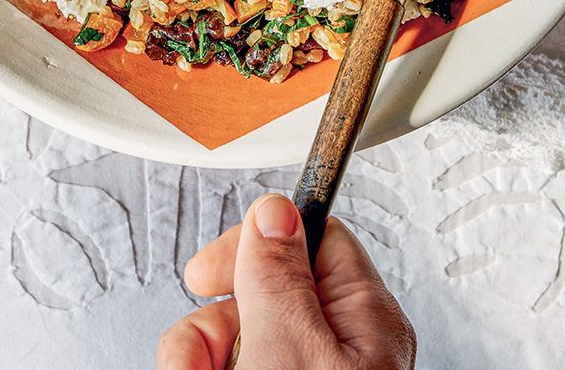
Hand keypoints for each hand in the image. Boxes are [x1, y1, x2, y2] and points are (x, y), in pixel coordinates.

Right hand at [158, 194, 415, 369]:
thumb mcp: (290, 351)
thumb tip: (274, 210)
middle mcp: (342, 348)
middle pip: (259, 290)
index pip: (309, 235)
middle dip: (213, 320)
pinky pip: (225, 364)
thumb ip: (278, 276)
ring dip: (198, 355)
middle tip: (199, 357)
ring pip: (234, 335)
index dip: (253, 244)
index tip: (209, 268)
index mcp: (366, 320)